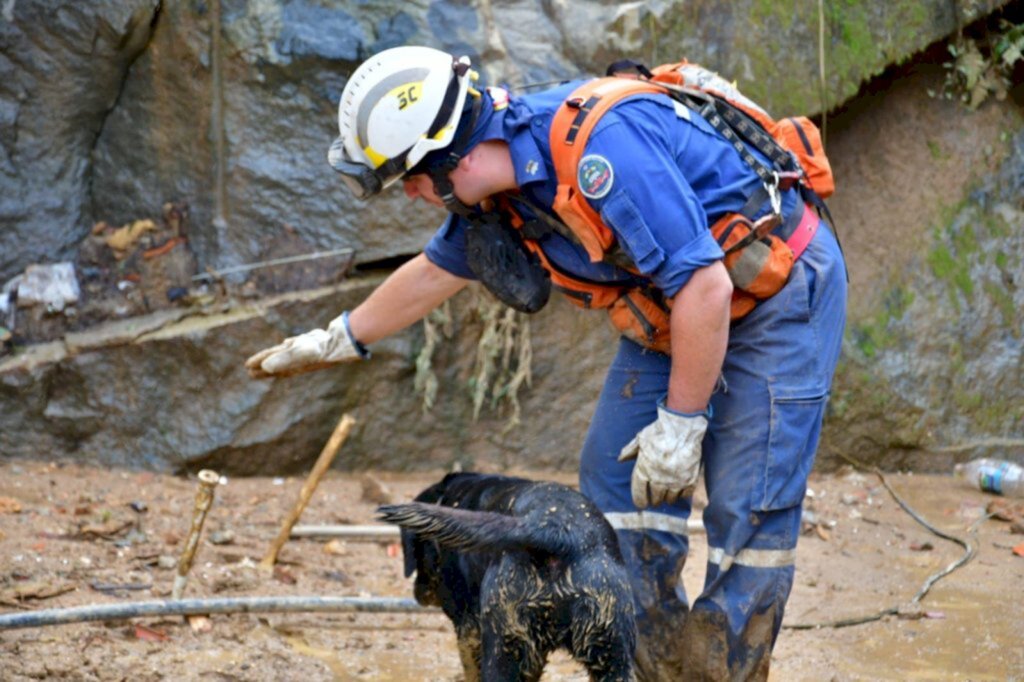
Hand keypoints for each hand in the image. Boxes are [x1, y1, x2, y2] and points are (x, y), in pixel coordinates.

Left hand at [245, 311, 366, 378]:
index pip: (269, 364)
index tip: (247, 367)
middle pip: (274, 363)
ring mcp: (301, 352)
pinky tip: (286, 343)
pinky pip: (293, 346)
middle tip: (250, 371)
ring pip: (283, 355)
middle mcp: (293, 360)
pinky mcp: (308, 344)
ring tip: (267, 361)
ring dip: (274, 358)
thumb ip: (281, 359)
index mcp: (288, 364)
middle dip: (262, 367)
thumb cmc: (317, 350)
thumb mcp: (297, 353)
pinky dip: (287, 347)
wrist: (336, 344)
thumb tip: (265, 367)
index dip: (257, 364)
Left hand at [617, 401, 708, 507]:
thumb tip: (620, 459)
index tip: (641, 504)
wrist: (682, 427)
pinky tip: (680, 491)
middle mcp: (658, 479)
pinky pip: (686, 494)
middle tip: (655, 500)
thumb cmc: (659, 431)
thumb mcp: (641, 439)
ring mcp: (675, 481)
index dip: (640, 501)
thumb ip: (630, 451)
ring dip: (668, 498)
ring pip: (671, 499)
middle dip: (654, 500)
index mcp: (644, 470)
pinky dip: (682, 494)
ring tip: (667, 496)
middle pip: (656, 498)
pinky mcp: (690, 479)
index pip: (639, 493)